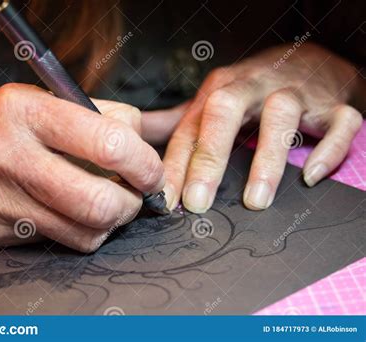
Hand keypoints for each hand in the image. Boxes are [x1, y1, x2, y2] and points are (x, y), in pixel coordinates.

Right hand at [0, 83, 164, 251]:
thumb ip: (104, 114)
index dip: (144, 164)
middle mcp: (6, 156)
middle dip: (132, 204)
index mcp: (26, 111)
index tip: (151, 172)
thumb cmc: (2, 119)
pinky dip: (79, 230)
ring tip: (108, 201)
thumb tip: (150, 140)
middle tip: (135, 194)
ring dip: (111, 222)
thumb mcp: (46, 97)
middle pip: (97, 202)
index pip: (106, 144)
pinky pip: (60, 242)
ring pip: (84, 232)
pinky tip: (70, 210)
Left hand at [161, 43, 363, 212]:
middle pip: (224, 112)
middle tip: (198, 202)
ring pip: (280, 116)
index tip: (167, 200)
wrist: (307, 60)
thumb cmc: (253, 89)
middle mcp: (252, 86)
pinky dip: (327, 150)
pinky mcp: (331, 104)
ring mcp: (294, 91)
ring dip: (266, 160)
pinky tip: (310, 176)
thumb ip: (182, 120)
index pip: (191, 128)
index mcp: (220, 89)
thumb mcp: (214, 98)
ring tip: (254, 202)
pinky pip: (338, 123)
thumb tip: (142, 134)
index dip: (175, 165)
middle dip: (209, 158)